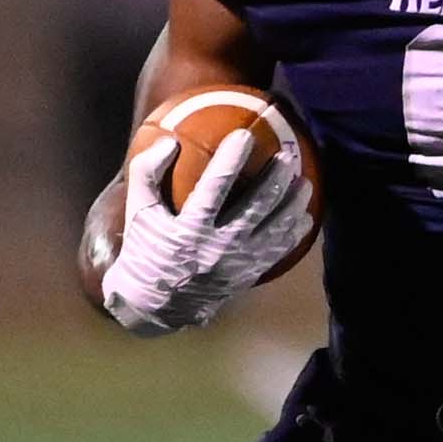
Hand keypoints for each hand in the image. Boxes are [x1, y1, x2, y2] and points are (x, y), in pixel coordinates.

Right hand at [100, 130, 313, 336]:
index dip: (231, 160)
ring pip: (274, 230)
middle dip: (275, 179)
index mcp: (189, 231)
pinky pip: (278, 252)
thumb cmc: (145, 251)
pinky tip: (304, 216)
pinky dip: (294, 233)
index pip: (214, 188)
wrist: (156, 306)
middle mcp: (218, 248)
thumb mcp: (138, 213)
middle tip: (287, 155)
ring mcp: (237, 264)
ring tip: (305, 182)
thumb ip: (146, 174)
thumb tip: (170, 142)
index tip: (244, 135)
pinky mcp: (248, 275)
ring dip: (293, 204)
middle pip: (256, 207)